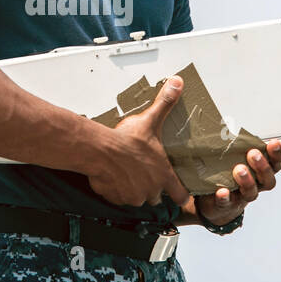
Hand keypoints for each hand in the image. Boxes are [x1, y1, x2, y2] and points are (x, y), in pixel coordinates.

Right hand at [85, 76, 193, 208]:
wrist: (98, 150)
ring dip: (132, 188)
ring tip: (125, 172)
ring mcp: (133, 197)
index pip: (181, 196)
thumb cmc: (126, 139)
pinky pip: (118, 198)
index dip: (182, 195)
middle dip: (150, 186)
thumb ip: (166, 104)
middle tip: (143, 172)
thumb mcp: (150, 120)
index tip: (181, 194)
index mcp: (163, 175)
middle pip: (156, 196)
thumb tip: (178, 83)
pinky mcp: (116, 198)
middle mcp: (151, 190)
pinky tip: (112, 175)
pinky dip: (116, 190)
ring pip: (136, 197)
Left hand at [196, 139, 280, 225]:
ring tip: (239, 169)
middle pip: (267, 180)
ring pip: (251, 192)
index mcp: (261, 172)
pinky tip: (222, 191)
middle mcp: (255, 186)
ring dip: (247, 181)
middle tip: (253, 154)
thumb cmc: (228, 175)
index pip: (275, 164)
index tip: (274, 143)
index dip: (277, 154)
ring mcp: (241, 197)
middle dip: (263, 166)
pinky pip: (227, 203)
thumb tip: (230, 122)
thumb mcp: (236, 158)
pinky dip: (225, 197)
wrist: (215, 203)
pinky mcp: (226, 205)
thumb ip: (238, 146)